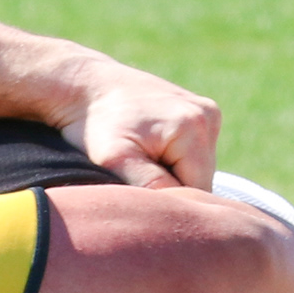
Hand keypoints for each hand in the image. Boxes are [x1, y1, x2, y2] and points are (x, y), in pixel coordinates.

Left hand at [63, 71, 219, 188]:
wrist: (86, 85)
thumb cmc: (94, 124)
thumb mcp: (115, 159)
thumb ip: (151, 185)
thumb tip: (179, 207)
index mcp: (193, 127)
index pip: (198, 190)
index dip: (168, 201)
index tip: (138, 196)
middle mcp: (208, 115)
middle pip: (201, 178)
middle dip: (172, 186)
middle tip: (134, 178)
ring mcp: (207, 111)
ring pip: (198, 166)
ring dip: (173, 173)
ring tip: (140, 161)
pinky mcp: (201, 111)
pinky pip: (195, 151)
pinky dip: (174, 158)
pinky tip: (149, 148)